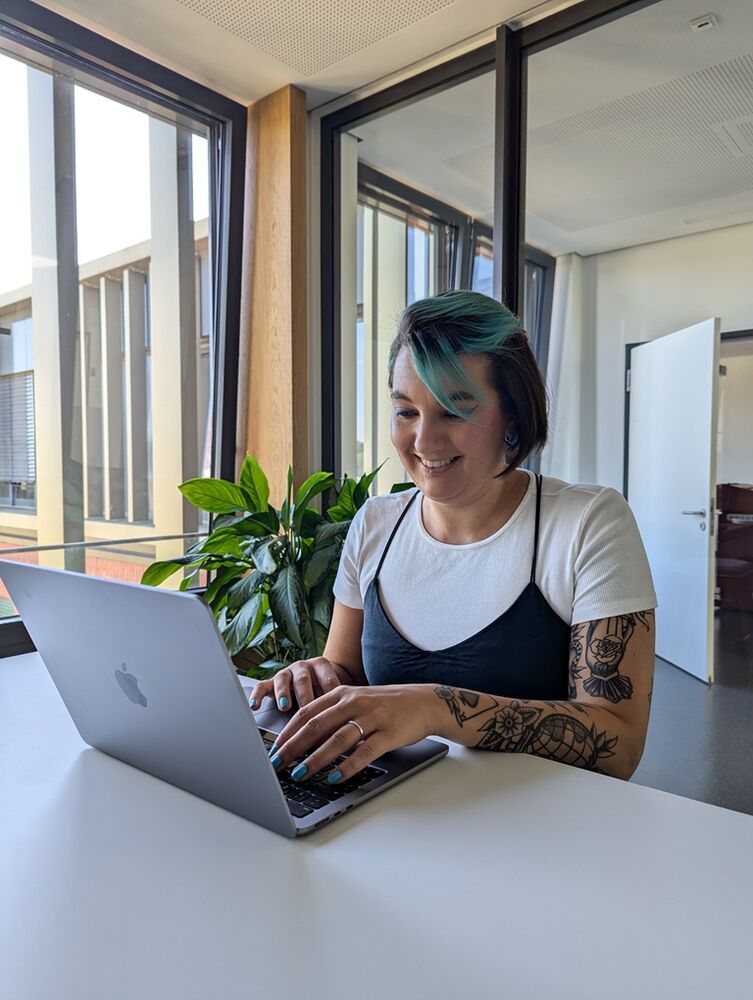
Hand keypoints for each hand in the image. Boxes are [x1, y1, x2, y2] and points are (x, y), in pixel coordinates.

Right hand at [249, 657, 352, 711]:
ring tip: (285, 707)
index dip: (331, 698)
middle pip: (304, 681)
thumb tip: (350, 729)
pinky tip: (255, 706)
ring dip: (284, 694)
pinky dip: (258, 695)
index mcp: (321, 665)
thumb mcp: (337, 692)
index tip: (334, 716)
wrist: (319, 677)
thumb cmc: (329, 688)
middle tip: (310, 717)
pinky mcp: (272, 682)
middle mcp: (302, 667)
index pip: (328, 680)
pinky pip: (262, 686)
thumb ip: (341, 705)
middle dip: (306, 699)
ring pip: (283, 680)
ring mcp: (286, 673)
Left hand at [267, 684, 436, 784]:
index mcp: (341, 694)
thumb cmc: (385, 706)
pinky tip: (335, 777)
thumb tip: (300, 739)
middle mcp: (354, 703)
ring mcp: (372, 717)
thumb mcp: (355, 702)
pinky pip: (365, 751)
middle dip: (293, 747)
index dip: (286, 733)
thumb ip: (331, 715)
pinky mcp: (389, 733)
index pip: (306, 713)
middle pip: (316, 725)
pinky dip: (348, 765)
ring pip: (337, 739)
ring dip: (315, 759)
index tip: (272, 750)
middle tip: (276, 764)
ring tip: (300, 774)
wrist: (424, 702)